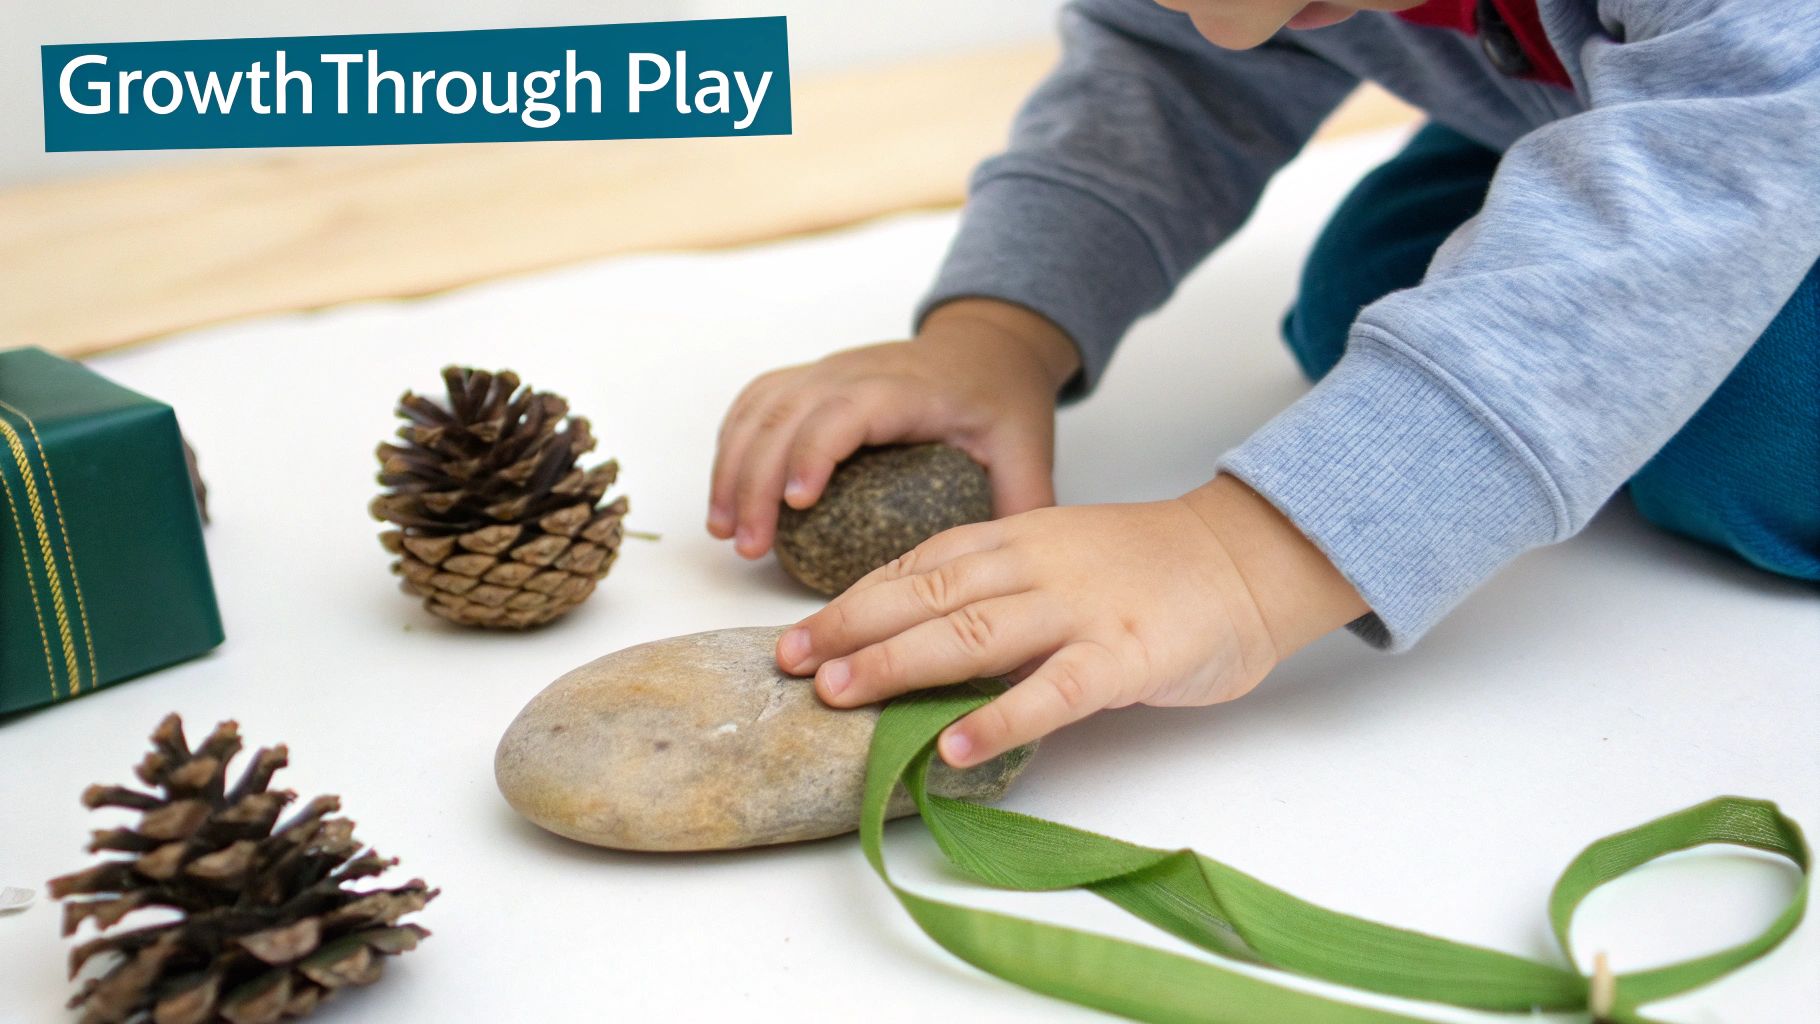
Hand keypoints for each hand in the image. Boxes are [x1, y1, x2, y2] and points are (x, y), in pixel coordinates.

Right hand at [708, 299, 1081, 558]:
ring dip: (732, 468)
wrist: (987, 346)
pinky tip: (727, 498)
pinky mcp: (810, 378)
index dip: (815, 452)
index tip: (798, 505)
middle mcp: (856, 370)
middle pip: (787, 414)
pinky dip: (732, 446)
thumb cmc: (1003, 402)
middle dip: (756, 480)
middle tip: (750, 548)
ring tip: (726, 533)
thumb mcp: (1028, 451)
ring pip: (760, 409)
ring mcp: (827, 370)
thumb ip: (1023, 507)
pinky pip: (755, 404)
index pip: (846, 410)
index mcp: (908, 388)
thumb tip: (1014, 580)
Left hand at [774, 475, 1368, 766]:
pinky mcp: (1124, 656)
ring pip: (973, 632)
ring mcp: (1080, 609)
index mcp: (1018, 537)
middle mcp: (1037, 565)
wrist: (1250, 556)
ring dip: (898, 664)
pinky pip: (1053, 690)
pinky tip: (951, 747)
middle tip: (790, 665)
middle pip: (927, 594)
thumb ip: (998, 587)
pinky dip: (998, 718)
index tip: (799, 634)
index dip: (853, 599)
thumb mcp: (1062, 555)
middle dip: (851, 629)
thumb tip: (918, 637)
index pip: (918, 564)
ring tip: (840, 695)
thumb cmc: (1152, 567)